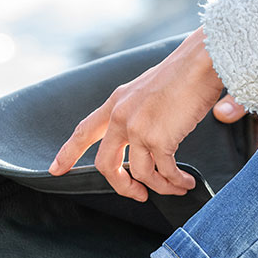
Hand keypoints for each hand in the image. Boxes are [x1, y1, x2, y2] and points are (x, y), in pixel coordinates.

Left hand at [49, 27, 225, 201]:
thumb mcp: (146, 90)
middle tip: (138, 195)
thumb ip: (137, 112)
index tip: (56, 170)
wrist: (201, 61)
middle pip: (106, 164)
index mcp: (116, 102)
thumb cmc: (183, 75)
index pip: (85, 131)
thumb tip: (145, 140)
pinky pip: (164, 172)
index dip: (68, 153)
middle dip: (122, 186)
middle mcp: (121, 116)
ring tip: (176, 187)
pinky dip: (176, 182)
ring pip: (140, 173)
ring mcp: (137, 128)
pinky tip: (186, 182)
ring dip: (160, 187)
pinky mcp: (159, 139)